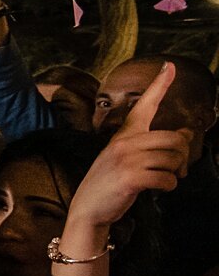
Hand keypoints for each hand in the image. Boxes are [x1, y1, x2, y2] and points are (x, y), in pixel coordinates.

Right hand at [65, 64, 191, 232]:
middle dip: (183, 156)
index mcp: (123, 135)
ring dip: (175, 173)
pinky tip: (158, 189)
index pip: (144, 105)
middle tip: (178, 168)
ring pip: (173, 159)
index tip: (169, 66)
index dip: (159, 85)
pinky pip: (166, 178)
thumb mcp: (125, 159)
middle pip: (175, 139)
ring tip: (165, 179)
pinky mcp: (129, 178)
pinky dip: (169, 186)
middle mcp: (124, 143)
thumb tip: (188, 135)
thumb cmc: (110, 184)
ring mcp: (126, 159)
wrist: (88, 209)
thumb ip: (151, 147)